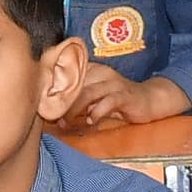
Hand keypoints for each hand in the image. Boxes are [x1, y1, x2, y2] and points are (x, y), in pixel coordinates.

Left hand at [62, 68, 187, 130]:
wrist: (149, 100)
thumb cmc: (119, 100)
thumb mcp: (97, 97)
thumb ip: (79, 100)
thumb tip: (55, 110)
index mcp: (93, 70)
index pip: (68, 75)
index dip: (54, 89)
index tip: (42, 102)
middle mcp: (102, 73)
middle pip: (75, 85)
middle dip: (61, 102)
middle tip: (51, 116)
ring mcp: (114, 83)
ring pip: (88, 93)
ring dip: (74, 109)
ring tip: (66, 122)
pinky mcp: (125, 95)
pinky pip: (108, 102)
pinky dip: (97, 112)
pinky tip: (91, 121)